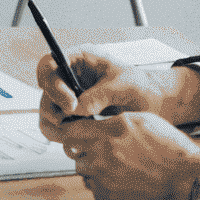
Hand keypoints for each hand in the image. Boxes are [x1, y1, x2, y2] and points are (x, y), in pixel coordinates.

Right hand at [35, 50, 199, 140]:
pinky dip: (64, 135)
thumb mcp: (125, 85)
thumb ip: (101, 94)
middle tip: (68, 122)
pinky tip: (80, 140)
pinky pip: (59, 126)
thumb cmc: (142, 86)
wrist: (155, 104)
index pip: (50, 64)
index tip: (71, 105)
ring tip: (75, 134)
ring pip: (48, 109)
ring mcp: (71, 96)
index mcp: (79, 59)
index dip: (53, 84)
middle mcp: (70, 77)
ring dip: (56, 124)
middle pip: (45, 90)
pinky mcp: (75, 116)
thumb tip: (79, 109)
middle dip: (52, 107)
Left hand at [59, 112, 199, 199]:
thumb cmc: (171, 150)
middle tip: (99, 151)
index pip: (69, 130)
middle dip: (82, 150)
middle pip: (73, 153)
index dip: (71, 130)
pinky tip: (123, 182)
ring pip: (83, 173)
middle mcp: (101, 156)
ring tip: (116, 167)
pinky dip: (104, 186)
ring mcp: (104, 180)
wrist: (187, 182)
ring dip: (93, 169)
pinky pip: (96, 190)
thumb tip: (96, 122)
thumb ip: (113, 120)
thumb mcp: (142, 120)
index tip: (75, 132)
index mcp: (108, 132)